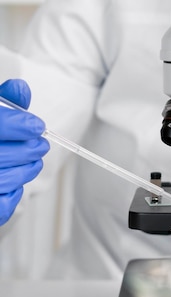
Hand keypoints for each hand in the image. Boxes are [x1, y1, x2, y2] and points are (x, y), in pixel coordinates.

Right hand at [0, 79, 49, 224]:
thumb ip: (3, 100)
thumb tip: (20, 89)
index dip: (16, 125)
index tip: (37, 125)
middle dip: (26, 150)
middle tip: (41, 145)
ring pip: (2, 181)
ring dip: (24, 171)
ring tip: (34, 162)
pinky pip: (0, 208)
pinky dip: (11, 196)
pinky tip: (15, 185)